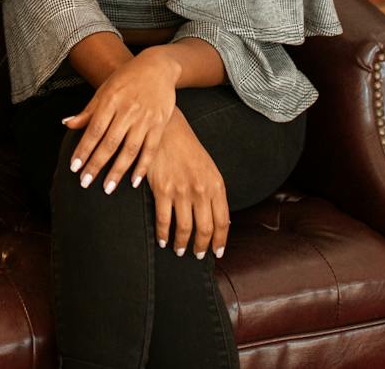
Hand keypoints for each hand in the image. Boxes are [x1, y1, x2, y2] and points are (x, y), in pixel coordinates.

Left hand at [64, 50, 178, 195]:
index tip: (74, 167)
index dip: (83, 149)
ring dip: (117, 171)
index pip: (94, 130)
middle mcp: (127, 110)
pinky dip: (142, 166)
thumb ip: (88, 110)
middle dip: (96, 165)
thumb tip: (66, 124)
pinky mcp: (160, 124)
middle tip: (85, 183)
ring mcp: (145, 118)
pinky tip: (133, 181)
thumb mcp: (105, 89)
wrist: (158, 67)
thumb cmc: (127, 79)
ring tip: (107, 188)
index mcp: (110, 101)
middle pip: (109, 143)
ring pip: (129, 149)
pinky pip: (150, 149)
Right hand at [140, 114, 228, 260]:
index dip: (220, 241)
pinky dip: (163, 234)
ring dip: (182, 244)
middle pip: (205, 229)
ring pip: (184, 228)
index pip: (223, 221)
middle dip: (201, 247)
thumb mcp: (208, 168)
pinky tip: (163, 239)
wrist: (166, 128)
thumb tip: (221, 220)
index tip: (217, 252)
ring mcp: (181, 190)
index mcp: (216, 184)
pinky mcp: (162, 189)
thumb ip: (214, 193)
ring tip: (179, 250)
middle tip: (196, 255)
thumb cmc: (188, 148)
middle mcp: (201, 190)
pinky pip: (164, 220)